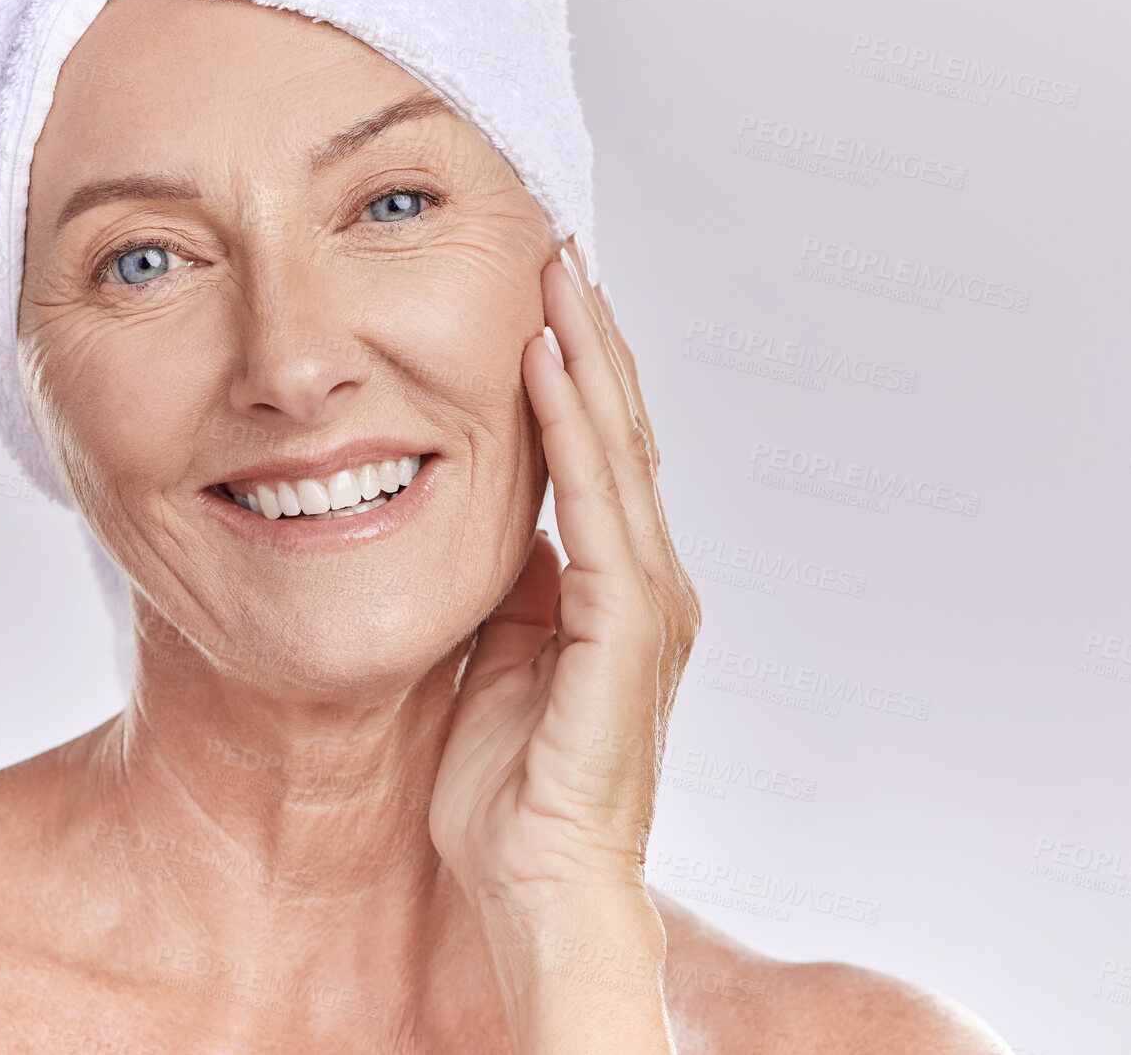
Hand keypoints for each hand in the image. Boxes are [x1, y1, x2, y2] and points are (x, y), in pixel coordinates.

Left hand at [430, 239, 700, 919]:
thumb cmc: (507, 785)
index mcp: (613, 588)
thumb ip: (507, 583)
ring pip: (618, 449)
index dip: (574, 372)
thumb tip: (485, 516)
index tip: (543, 295)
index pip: (598, 454)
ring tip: (559, 273)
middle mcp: (645, 582)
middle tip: (558, 248)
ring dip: (587, 355)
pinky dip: (572, 429)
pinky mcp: (626, 628)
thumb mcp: (496, 655)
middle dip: (588, 337)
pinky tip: (545, 364)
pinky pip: (596, 506)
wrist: (535, 883)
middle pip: (620, 433)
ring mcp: (645, 602)